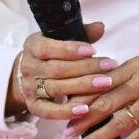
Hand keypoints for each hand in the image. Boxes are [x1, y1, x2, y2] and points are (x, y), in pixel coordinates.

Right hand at [5, 21, 119, 120]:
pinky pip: (50, 112)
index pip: (49, 47)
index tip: (93, 50)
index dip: (71, 50)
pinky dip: (68, 111)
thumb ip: (81, 33)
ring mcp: (29, 88)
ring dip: (83, 87)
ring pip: (56, 88)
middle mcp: (28, 67)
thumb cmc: (52, 55)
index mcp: (32, 46)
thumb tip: (100, 27)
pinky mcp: (34, 106)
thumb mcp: (61, 40)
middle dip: (86, 68)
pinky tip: (86, 109)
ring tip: (106, 83)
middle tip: (110, 66)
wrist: (30, 76)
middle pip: (57, 69)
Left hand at [65, 48, 138, 138]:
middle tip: (68, 131)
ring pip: (121, 120)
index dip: (82, 97)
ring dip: (99, 135)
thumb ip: (127, 76)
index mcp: (136, 65)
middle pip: (106, 102)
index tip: (65, 107)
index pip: (101, 82)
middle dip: (83, 118)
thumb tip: (101, 88)